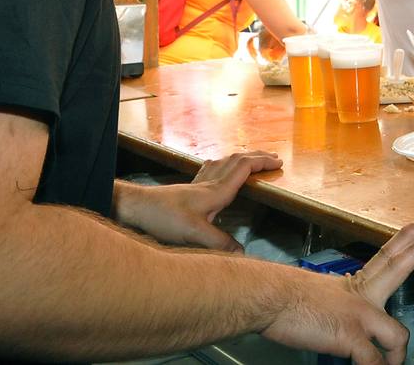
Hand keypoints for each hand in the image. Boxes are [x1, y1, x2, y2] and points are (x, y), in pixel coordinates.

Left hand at [114, 150, 282, 250]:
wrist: (134, 208)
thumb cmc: (162, 217)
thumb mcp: (193, 234)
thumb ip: (220, 244)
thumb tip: (244, 256)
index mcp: (215, 191)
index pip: (244, 168)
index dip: (262, 163)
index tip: (279, 163)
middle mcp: (208, 183)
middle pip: (237, 160)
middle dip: (258, 157)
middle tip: (274, 158)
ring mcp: (197, 185)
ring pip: (225, 162)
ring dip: (242, 158)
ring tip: (253, 160)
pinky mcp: (187, 190)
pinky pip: (210, 170)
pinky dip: (223, 165)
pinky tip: (219, 169)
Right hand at [262, 217, 413, 362]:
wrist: (270, 297)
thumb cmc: (283, 297)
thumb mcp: (318, 293)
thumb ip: (338, 301)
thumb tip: (339, 313)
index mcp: (354, 284)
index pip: (387, 256)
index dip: (407, 240)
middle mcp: (362, 295)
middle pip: (400, 266)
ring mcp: (360, 314)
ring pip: (398, 335)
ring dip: (398, 355)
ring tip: (396, 363)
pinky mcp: (351, 336)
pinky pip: (374, 361)